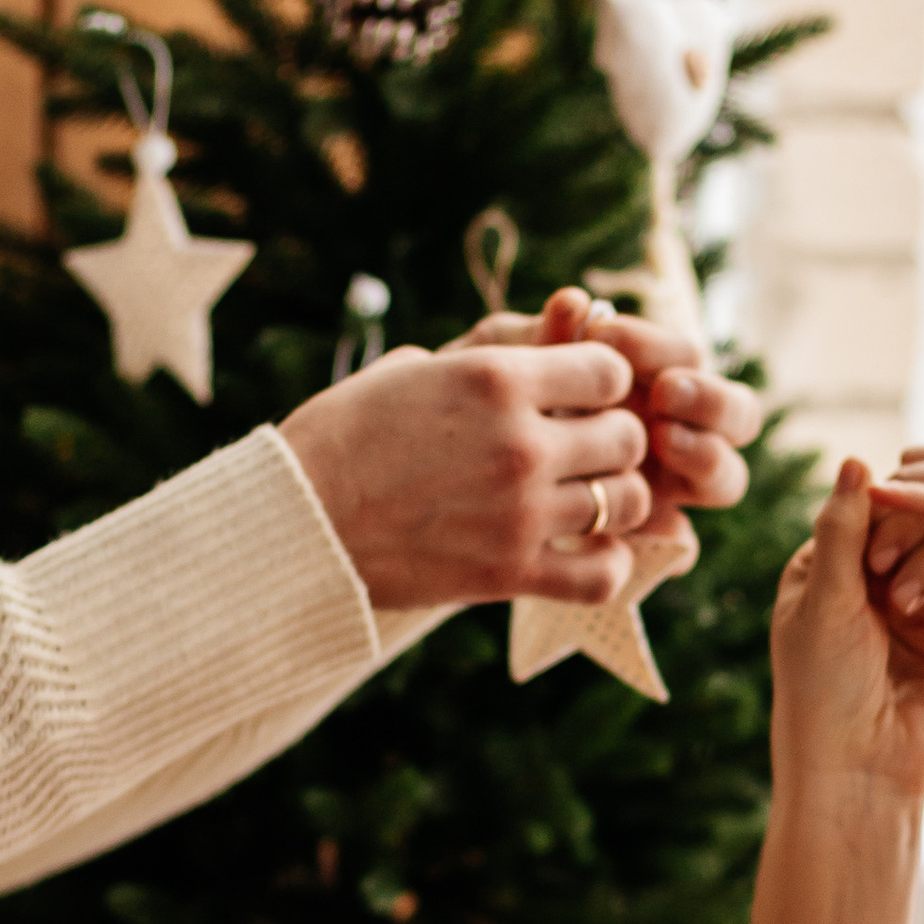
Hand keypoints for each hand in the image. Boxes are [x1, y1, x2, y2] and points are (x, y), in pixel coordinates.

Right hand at [281, 334, 649, 607]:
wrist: (295, 522)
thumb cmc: (343, 436)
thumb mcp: (409, 371)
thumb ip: (483, 359)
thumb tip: (539, 348)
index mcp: (494, 378)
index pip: (608, 370)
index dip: (601, 384)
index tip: (578, 399)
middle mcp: (519, 442)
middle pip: (627, 436)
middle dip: (613, 441)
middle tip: (583, 453)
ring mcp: (520, 512)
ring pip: (627, 501)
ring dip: (615, 499)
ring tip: (585, 502)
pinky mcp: (509, 574)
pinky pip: (603, 575)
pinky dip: (609, 566)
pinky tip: (586, 554)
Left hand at [474, 286, 764, 536]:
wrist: (433, 474)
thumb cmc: (471, 407)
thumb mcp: (495, 368)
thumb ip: (537, 341)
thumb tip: (574, 303)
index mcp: (646, 379)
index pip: (684, 357)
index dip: (658, 347)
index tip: (606, 337)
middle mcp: (670, 431)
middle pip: (734, 416)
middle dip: (709, 399)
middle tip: (665, 392)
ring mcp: (663, 486)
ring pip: (723, 477)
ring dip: (706, 455)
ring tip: (665, 441)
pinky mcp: (642, 539)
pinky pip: (680, 545)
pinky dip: (674, 536)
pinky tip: (646, 524)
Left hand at [771, 461, 923, 801]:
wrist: (857, 770)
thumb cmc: (823, 686)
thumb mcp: (826, 601)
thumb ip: (844, 530)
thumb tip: (856, 458)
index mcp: (830, 570)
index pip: (874, 514)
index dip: (888, 522)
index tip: (880, 559)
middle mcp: (876, 586)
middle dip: (922, 558)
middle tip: (899, 604)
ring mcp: (919, 615)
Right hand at [865, 412, 923, 601]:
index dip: (908, 499)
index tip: (870, 495)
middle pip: (916, 485)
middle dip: (886, 514)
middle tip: (864, 557)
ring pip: (909, 471)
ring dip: (884, 498)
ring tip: (858, 539)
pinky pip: (913, 466)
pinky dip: (895, 484)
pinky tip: (876, 510)